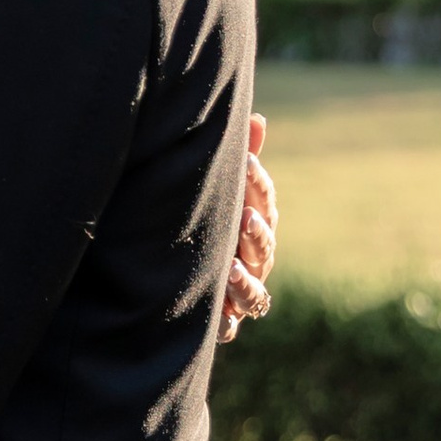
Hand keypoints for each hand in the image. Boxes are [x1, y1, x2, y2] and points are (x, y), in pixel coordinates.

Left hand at [221, 114, 277, 337]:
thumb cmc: (209, 224)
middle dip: (256, 231)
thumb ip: (241, 159)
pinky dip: (227, 312)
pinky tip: (216, 298)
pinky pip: (230, 323)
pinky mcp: (225, 321)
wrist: (175, 276)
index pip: (264, 201)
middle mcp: (256, 259)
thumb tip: (258, 116)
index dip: (258, 184)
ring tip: (231, 265)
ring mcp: (243, 291)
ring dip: (246, 276)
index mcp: (256, 223)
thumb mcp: (220, 191)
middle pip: (264, 245)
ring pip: (254, 289)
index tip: (245, 162)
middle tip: (245, 215)